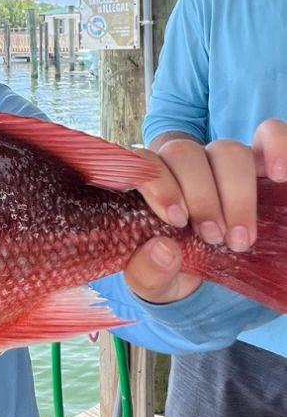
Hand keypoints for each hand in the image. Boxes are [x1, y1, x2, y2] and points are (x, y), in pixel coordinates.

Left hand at [124, 120, 286, 303]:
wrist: (202, 280)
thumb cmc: (169, 271)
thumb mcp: (152, 281)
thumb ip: (146, 272)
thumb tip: (163, 249)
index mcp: (146, 186)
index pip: (142, 162)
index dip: (160, 184)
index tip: (177, 220)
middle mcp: (180, 165)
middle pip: (185, 153)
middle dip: (201, 197)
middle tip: (213, 237)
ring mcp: (219, 162)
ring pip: (226, 150)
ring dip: (236, 193)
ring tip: (239, 238)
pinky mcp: (258, 162)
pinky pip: (268, 134)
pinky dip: (276, 146)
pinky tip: (279, 175)